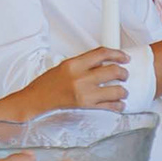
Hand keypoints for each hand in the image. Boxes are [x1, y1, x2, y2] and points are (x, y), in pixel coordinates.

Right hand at [0, 51, 128, 120]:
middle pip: (113, 71)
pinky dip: (118, 105)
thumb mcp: (65, 66)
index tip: (124, 57)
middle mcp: (80, 78)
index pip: (102, 53)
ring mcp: (84, 93)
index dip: (117, 54)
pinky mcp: (86, 107)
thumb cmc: (48, 84)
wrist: (36, 99)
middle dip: (124, 73)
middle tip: (124, 75)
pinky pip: (110, 106)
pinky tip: (118, 104)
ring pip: (116, 90)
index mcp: (74, 64)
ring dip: (123, 91)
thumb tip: (105, 62)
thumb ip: (85, 64)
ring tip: (122, 91)